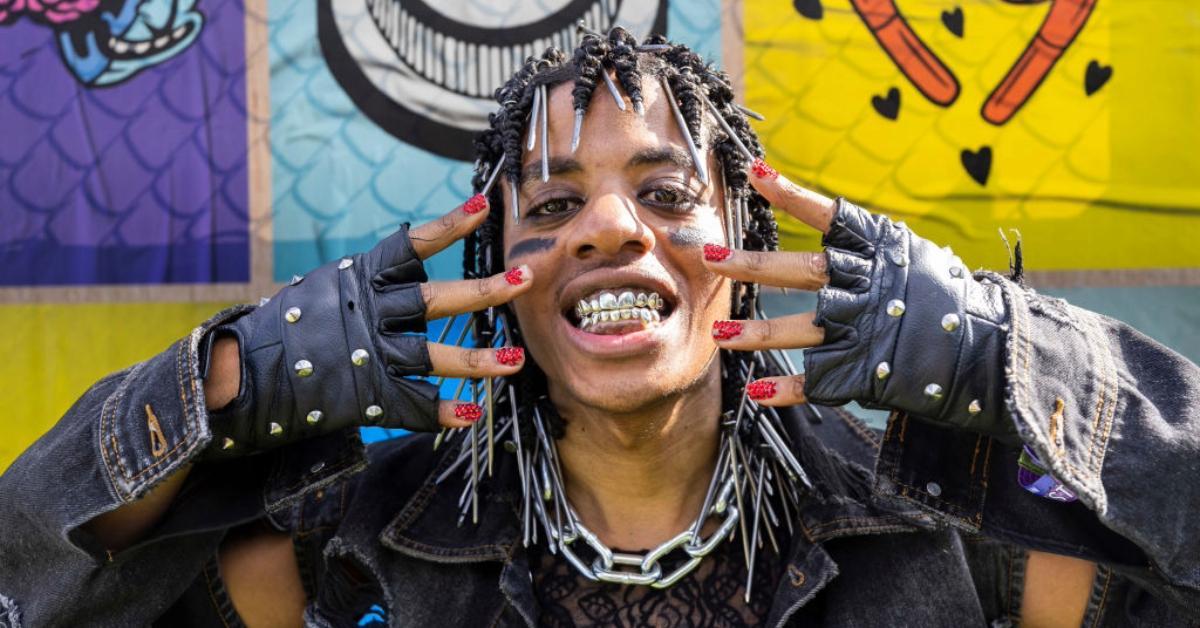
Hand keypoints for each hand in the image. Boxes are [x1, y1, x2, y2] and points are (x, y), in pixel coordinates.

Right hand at [204, 194, 531, 457]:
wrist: (233, 373)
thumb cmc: (277, 328)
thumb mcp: (319, 291)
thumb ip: (363, 287)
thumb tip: (397, 273)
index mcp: (358, 279)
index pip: (411, 245)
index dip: (449, 226)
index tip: (483, 205)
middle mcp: (369, 311)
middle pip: (438, 299)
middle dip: (486, 290)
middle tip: (525, 278)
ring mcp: (369, 354)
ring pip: (435, 355)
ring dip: (479, 358)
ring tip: (516, 360)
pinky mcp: (363, 395)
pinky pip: (413, 404)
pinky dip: (444, 412)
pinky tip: (472, 414)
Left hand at [705, 160, 1012, 437]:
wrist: (998, 348)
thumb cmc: (951, 299)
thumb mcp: (914, 259)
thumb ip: (868, 252)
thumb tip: (829, 233)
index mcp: (881, 250)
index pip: (828, 214)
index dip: (789, 193)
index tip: (752, 173)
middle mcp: (867, 284)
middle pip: (798, 271)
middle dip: (749, 264)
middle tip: (707, 254)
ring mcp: (865, 328)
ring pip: (798, 328)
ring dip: (755, 332)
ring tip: (719, 334)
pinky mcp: (868, 370)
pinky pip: (818, 380)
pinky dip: (787, 387)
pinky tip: (758, 392)